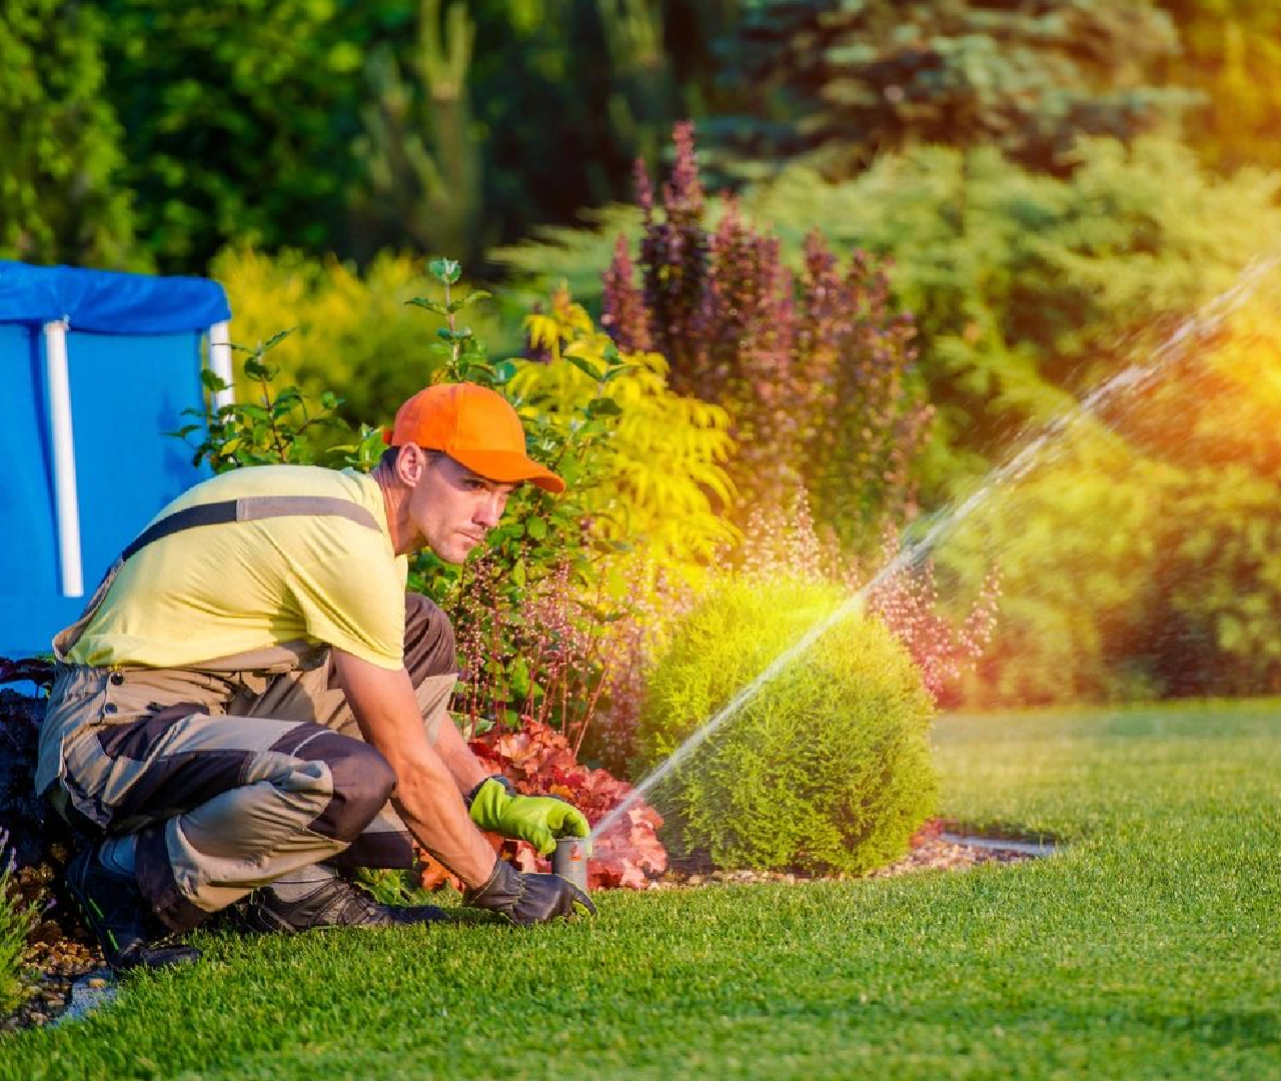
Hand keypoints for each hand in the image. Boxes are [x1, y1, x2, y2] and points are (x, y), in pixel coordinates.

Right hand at [465, 858, 596, 924]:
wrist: (512, 889)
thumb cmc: (528, 885)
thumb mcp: (550, 885)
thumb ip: (563, 897)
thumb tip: (574, 916)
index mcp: (566, 888)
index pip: (583, 900)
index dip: (590, 908)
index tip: (595, 917)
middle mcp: (563, 900)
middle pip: (570, 917)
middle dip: (568, 922)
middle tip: (563, 923)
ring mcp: (554, 911)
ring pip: (556, 924)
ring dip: (549, 922)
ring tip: (534, 911)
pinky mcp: (544, 922)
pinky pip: (545, 929)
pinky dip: (539, 926)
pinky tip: (529, 916)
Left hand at [466, 776, 589, 855]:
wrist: (498, 814)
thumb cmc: (515, 815)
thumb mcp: (529, 827)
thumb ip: (542, 838)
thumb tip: (551, 851)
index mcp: (558, 809)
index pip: (578, 820)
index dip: (584, 834)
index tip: (585, 849)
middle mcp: (556, 815)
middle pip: (573, 830)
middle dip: (576, 844)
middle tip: (578, 859)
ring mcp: (549, 824)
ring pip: (564, 837)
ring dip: (566, 848)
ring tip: (568, 862)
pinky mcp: (542, 831)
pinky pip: (554, 841)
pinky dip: (555, 850)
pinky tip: (552, 859)